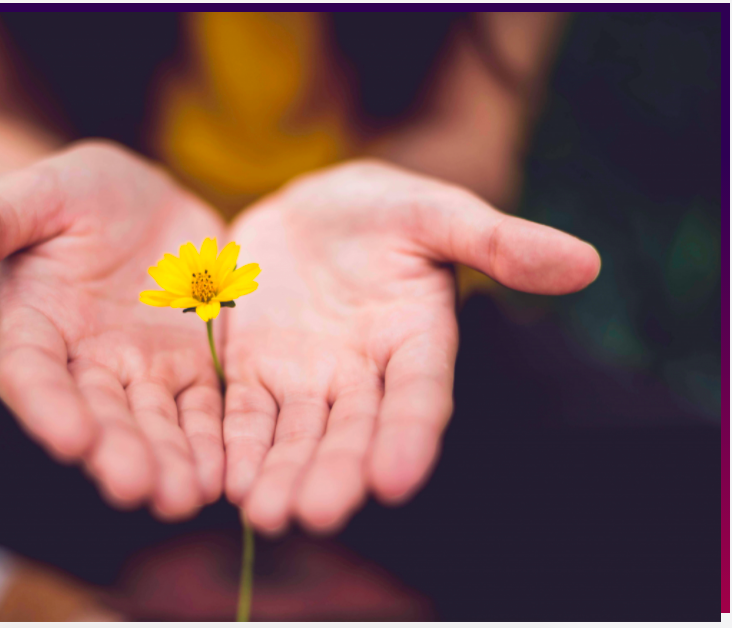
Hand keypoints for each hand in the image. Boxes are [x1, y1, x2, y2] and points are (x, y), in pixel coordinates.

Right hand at [0, 141, 226, 519]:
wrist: (144, 199)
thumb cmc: (77, 193)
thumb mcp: (35, 194)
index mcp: (36, 326)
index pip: (32, 374)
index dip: (48, 407)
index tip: (70, 440)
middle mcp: (85, 362)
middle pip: (99, 415)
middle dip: (118, 452)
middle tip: (138, 489)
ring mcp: (142, 369)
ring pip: (155, 423)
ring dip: (169, 461)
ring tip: (186, 497)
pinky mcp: (191, 366)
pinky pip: (204, 408)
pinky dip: (213, 440)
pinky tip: (227, 472)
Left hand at [223, 160, 599, 534]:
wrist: (311, 209)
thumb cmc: (384, 210)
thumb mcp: (436, 213)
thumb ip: (498, 241)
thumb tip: (585, 263)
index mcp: (416, 341)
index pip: (419, 397)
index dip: (409, 436)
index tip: (396, 479)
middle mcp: (363, 375)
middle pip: (352, 431)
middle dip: (335, 473)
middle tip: (316, 514)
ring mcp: (306, 378)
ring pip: (295, 435)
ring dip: (281, 474)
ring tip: (265, 514)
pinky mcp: (254, 371)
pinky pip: (244, 413)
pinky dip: (236, 445)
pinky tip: (225, 480)